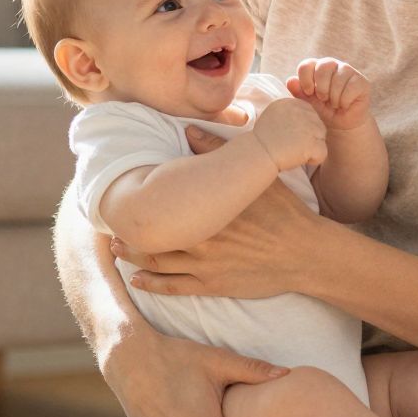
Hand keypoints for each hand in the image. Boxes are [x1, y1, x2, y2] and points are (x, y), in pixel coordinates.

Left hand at [114, 136, 319, 298]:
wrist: (306, 253)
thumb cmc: (285, 212)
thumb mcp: (256, 179)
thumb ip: (219, 152)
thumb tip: (189, 130)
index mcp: (207, 210)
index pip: (163, 205)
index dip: (140, 203)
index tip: (124, 196)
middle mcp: (199, 237)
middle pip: (153, 234)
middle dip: (129, 231)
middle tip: (111, 225)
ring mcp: (204, 264)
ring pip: (157, 261)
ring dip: (133, 256)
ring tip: (116, 249)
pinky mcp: (213, 284)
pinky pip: (174, 286)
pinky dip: (152, 283)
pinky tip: (137, 280)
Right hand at [254, 97, 326, 170]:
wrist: (258, 154)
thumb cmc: (263, 140)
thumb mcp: (273, 115)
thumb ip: (290, 112)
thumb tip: (304, 117)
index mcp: (293, 103)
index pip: (310, 116)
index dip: (301, 130)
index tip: (286, 136)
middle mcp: (303, 111)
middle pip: (318, 127)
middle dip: (308, 139)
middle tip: (289, 145)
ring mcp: (310, 126)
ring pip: (321, 140)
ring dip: (310, 149)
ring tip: (293, 151)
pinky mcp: (313, 142)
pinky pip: (323, 153)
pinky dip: (313, 160)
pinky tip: (298, 158)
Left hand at [289, 57, 371, 130]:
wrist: (342, 124)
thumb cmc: (324, 110)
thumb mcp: (308, 102)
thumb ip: (299, 92)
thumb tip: (290, 81)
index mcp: (316, 67)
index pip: (307, 64)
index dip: (306, 80)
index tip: (309, 93)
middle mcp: (333, 65)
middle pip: (323, 67)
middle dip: (321, 88)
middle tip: (323, 99)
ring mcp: (348, 71)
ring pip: (338, 79)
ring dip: (334, 98)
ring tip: (335, 103)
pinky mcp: (361, 81)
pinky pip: (350, 89)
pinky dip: (345, 101)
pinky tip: (345, 104)